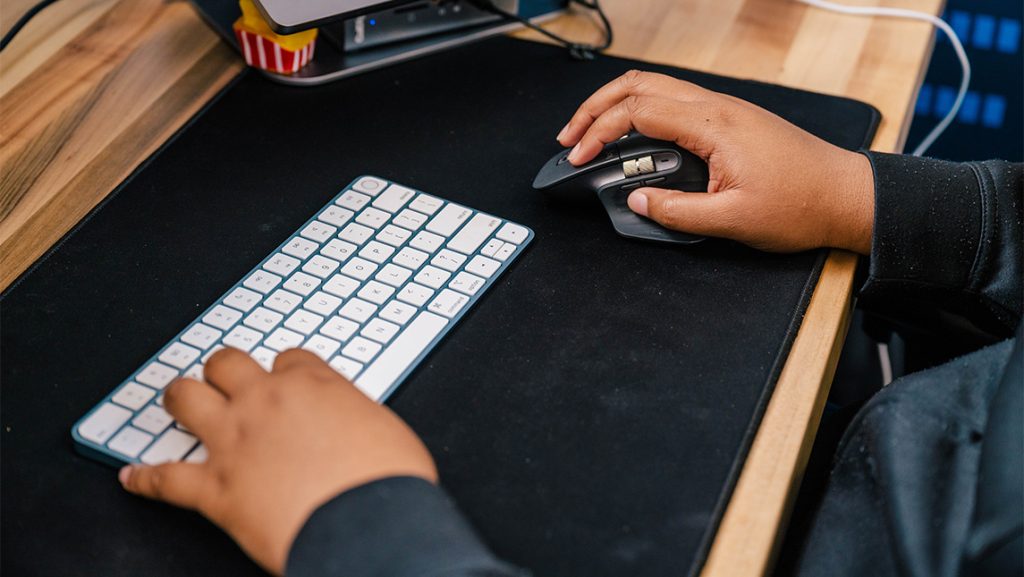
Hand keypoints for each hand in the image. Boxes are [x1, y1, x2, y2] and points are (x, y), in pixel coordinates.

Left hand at [119, 348, 436, 575]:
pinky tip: (132, 477)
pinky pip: (165, 479)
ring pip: (186, 400)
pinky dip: (145, 479)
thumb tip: (354, 427)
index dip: (283, 370)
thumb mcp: (386, 430)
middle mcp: (267, 403)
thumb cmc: (387, 483)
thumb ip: (357, 418)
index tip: (285, 381)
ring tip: (177, 402)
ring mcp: (235, 443)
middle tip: (225, 379)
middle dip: (223, 370)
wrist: (371, 526)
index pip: (288, 358)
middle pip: (227, 363)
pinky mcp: (216, 490)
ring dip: (180, 399)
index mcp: (314, 384)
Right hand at [557, 71, 874, 253]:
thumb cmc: (801, 205)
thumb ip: (676, 211)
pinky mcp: (730, 120)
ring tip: (592, 133)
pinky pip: (675, 102)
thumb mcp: (732, 221)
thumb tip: (637, 199)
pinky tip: (633, 136)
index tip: (580, 157)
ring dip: (618, 106)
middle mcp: (716, 107)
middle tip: (570, 136)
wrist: (846, 196)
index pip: (637, 112)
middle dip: (596, 106)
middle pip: (640, 84)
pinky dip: (642, 112)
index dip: (599, 132)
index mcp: (713, 125)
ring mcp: (724, 109)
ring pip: (656, 87)